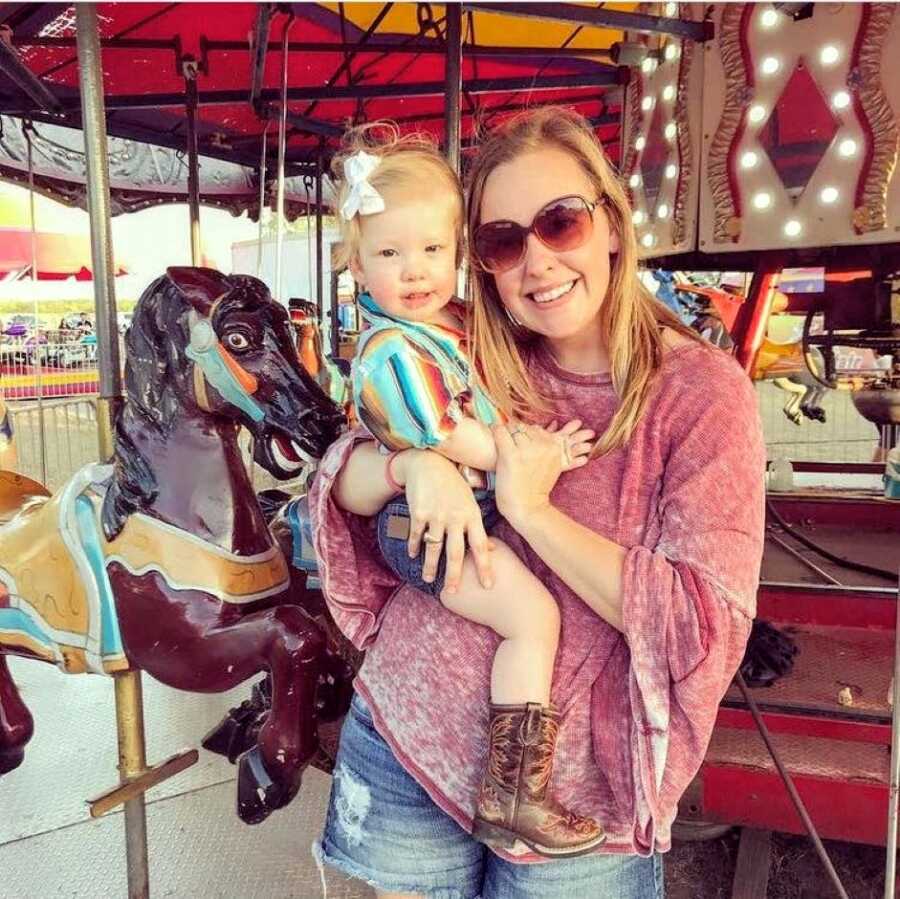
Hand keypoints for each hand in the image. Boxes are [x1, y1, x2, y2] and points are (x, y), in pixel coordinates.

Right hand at [393, 449, 493, 592]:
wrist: (429, 464)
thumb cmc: (454, 485)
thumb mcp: (470, 502)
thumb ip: (478, 526)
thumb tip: (491, 548)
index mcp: (472, 515)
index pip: (481, 546)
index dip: (485, 567)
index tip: (488, 585)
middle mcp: (455, 517)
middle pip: (456, 552)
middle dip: (455, 575)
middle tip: (453, 592)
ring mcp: (436, 515)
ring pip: (433, 547)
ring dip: (431, 566)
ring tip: (429, 579)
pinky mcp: (419, 512)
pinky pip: (416, 535)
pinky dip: (414, 546)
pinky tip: (413, 555)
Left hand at [492, 420, 593, 528]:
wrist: (527, 508)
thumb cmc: (536, 488)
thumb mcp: (553, 465)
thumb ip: (551, 447)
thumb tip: (552, 425)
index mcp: (554, 447)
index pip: (537, 429)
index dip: (526, 435)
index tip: (520, 446)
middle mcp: (543, 446)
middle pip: (525, 427)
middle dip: (516, 433)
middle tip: (510, 446)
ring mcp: (527, 450)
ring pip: (512, 427)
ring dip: (506, 434)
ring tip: (503, 446)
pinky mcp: (510, 454)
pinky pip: (500, 431)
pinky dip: (495, 431)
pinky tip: (494, 434)